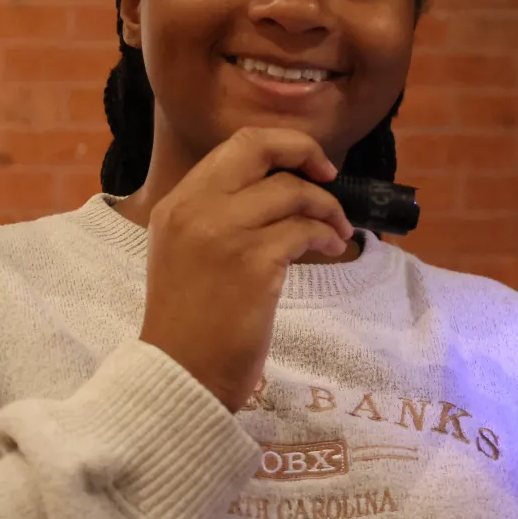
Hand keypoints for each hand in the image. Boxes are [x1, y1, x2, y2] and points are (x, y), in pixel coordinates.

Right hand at [140, 127, 352, 412]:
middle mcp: (196, 209)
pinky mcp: (254, 263)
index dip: (283, 146)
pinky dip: (327, 236)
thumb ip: (221, 212)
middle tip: (331, 178)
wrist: (181, 374)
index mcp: (179, 202)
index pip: (237, 144)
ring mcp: (224, 233)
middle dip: (306, 153)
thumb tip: (285, 184)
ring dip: (327, 208)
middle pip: (261, 148)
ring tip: (337, 232)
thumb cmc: (193, 319)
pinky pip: (305, 230)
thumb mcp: (189, 250)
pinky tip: (332, 250)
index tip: (309, 167)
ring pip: (292, 191)